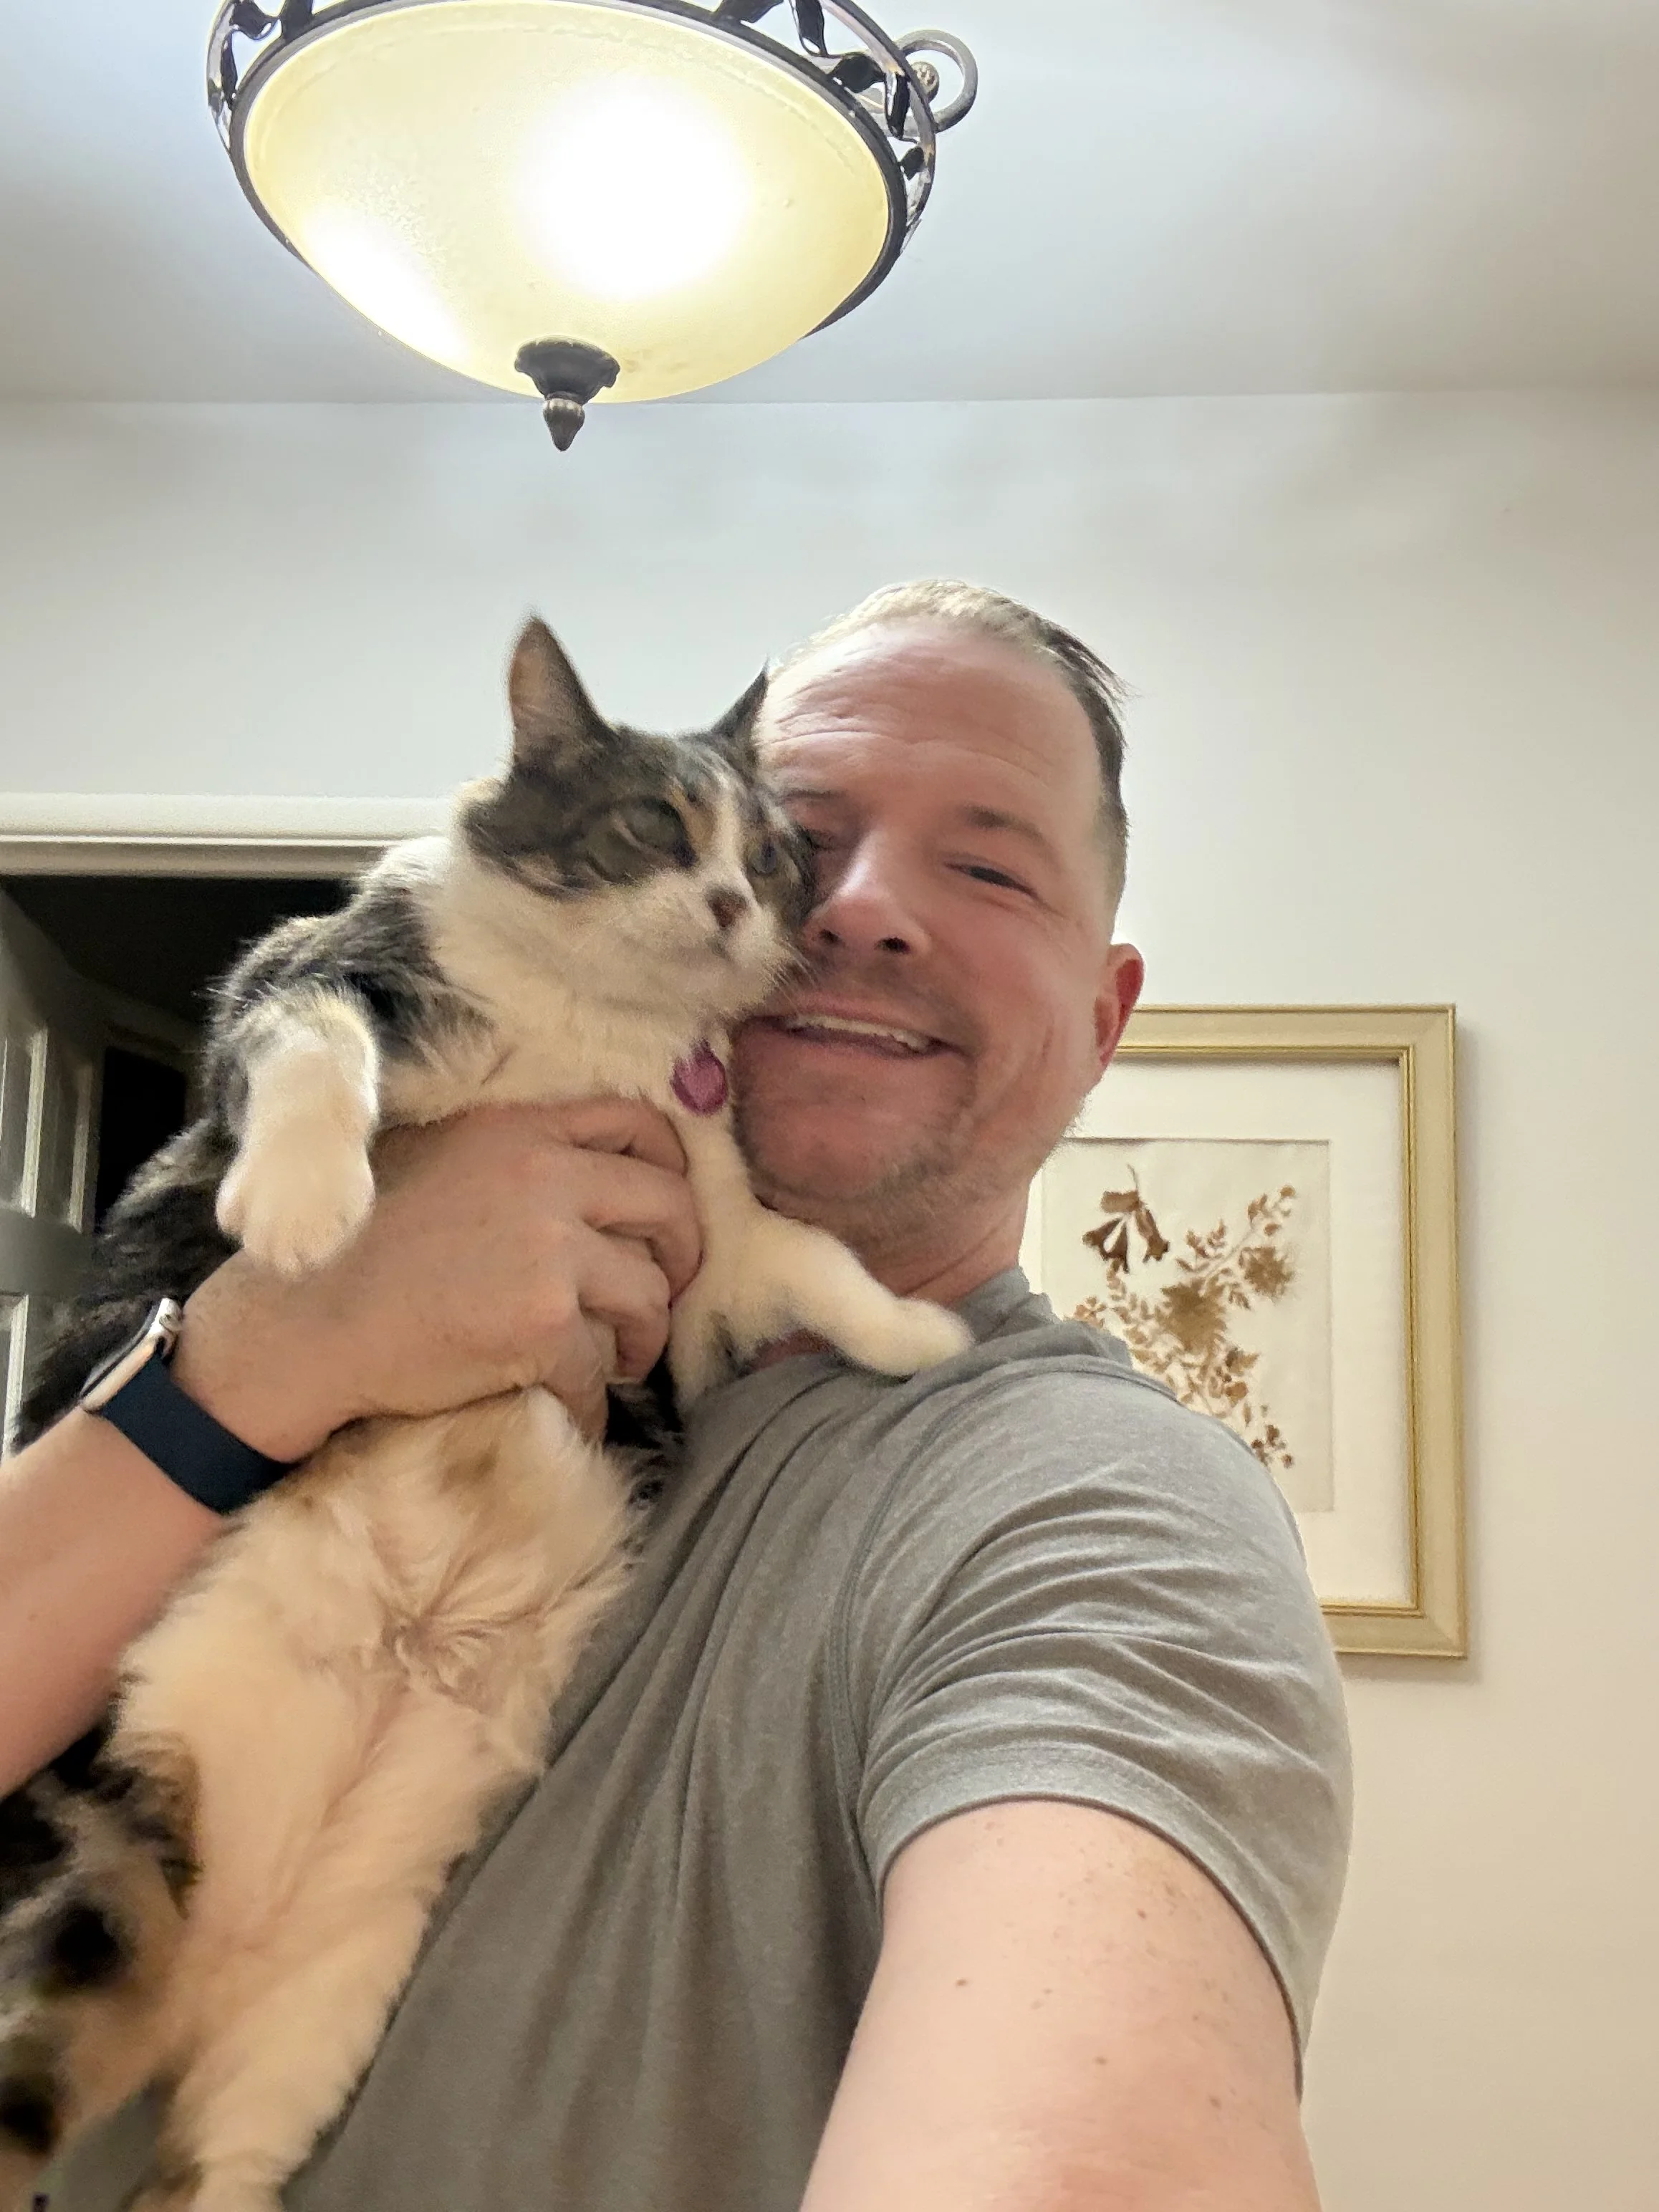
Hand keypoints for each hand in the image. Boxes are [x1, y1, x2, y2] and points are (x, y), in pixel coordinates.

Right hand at [171, 1099, 699, 1456]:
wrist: (302, 1325)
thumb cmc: (353, 1246)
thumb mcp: (433, 1156)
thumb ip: (509, 1152)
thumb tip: (581, 1175)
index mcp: (518, 1129)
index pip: (635, 1123)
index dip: (668, 1168)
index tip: (662, 1213)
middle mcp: (544, 1179)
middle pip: (669, 1206)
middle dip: (681, 1255)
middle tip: (665, 1290)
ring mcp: (547, 1253)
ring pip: (649, 1293)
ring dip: (644, 1336)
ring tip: (622, 1360)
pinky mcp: (540, 1326)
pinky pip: (599, 1371)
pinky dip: (592, 1403)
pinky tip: (573, 1412)